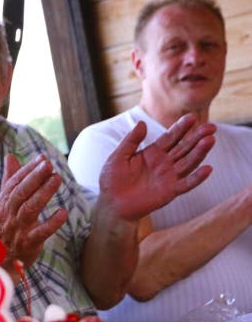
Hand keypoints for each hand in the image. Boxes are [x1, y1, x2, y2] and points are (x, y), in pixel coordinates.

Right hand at [0, 154, 66, 266]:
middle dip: (34, 177)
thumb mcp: (4, 202)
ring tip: (57, 179)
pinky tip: (63, 212)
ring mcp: (18, 229)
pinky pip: (40, 233)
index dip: (27, 170)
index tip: (42, 158)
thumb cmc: (5, 226)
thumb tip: (10, 156)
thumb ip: (10, 179)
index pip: (14, 183)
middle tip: (48, 164)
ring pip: (30, 209)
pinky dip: (51, 223)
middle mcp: (8, 214)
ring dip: (43, 193)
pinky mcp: (28, 244)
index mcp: (3, 203)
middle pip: (21, 193)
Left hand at [98, 114, 215, 220]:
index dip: (181, 127)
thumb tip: (142, 123)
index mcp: (153, 152)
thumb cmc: (112, 180)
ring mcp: (168, 177)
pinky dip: (197, 178)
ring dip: (200, 152)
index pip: (170, 137)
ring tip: (210, 141)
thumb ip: (131, 141)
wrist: (111, 204)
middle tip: (211, 127)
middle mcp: (164, 163)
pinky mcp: (170, 191)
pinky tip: (208, 169)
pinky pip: (186, 184)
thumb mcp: (118, 157)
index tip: (192, 117)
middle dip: (197, 137)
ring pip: (188, 163)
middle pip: (184, 147)